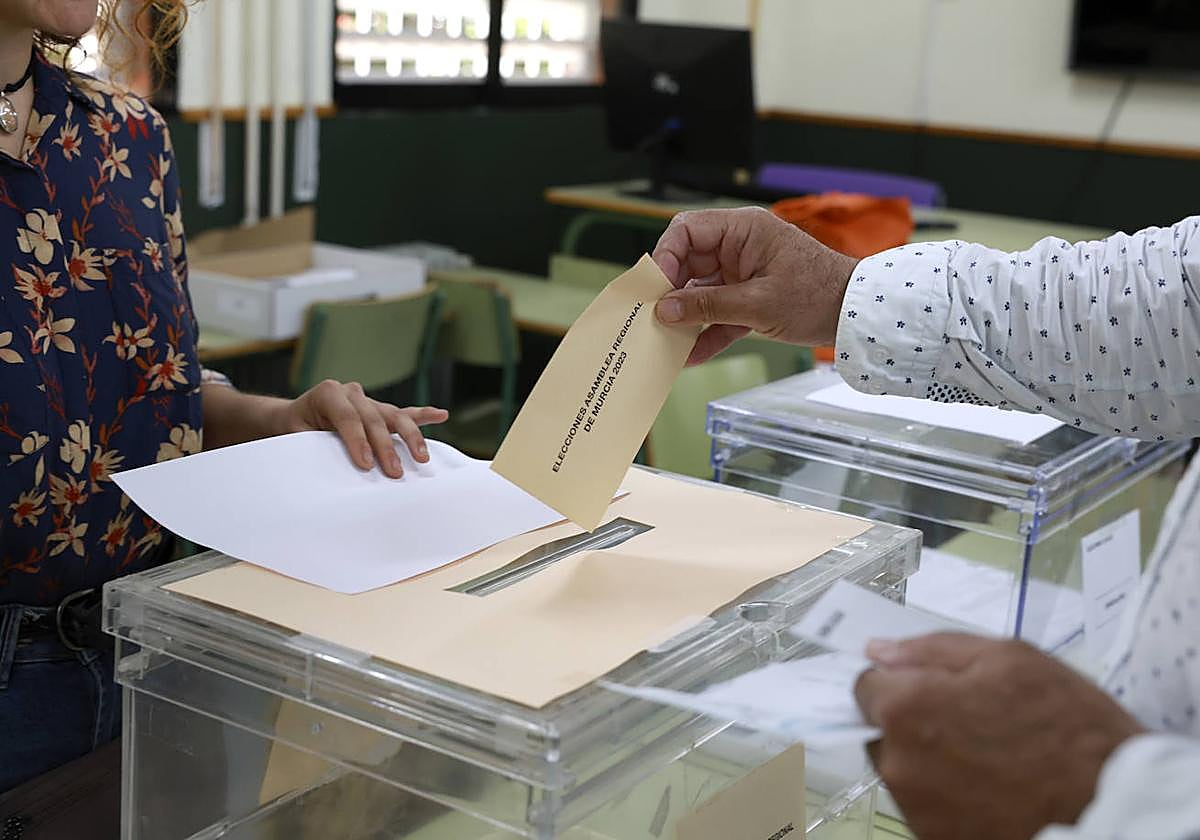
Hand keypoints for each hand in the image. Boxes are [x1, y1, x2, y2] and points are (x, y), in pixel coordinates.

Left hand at [275, 379, 447, 477]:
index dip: (357, 440)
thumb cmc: (291, 432)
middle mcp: (350, 392)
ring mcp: (367, 400)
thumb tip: (332, 468)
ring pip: (393, 415)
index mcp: (327, 393)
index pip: (348, 417)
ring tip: (422, 457)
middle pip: (374, 417)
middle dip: (386, 446)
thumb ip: (314, 447)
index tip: (365, 464)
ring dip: (410, 437)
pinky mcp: (378, 410)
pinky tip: (441, 415)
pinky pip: (403, 413)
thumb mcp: (294, 439)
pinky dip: (422, 416)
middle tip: (394, 472)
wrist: (290, 420)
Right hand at [652, 207, 858, 364]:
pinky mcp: (750, 299)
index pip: (687, 231)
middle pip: (688, 263)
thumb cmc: (818, 295)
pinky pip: (719, 313)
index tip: (655, 288)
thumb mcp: (757, 303)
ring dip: (686, 318)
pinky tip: (690, 355)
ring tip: (666, 341)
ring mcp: (743, 273)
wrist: (855, 316)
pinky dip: (706, 333)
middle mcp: (738, 247)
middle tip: (653, 319)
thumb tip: (664, 310)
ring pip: (700, 292)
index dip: (665, 257)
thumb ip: (708, 306)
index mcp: (742, 230)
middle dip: (670, 293)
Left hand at [854, 634, 1142, 839]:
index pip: (864, 685)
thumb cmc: (1068, 726)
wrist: (1115, 806)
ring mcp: (917, 809)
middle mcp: (899, 763)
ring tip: (989, 757)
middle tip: (971, 722)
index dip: (898, 681)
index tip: (932, 687)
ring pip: (905, 770)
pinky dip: (948, 795)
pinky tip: (992, 787)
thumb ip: (931, 650)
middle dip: (912, 721)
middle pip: (882, 731)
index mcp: (907, 709)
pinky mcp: (937, 839)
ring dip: (930, 758)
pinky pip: (928, 805)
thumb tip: (877, 650)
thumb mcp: (1008, 658)